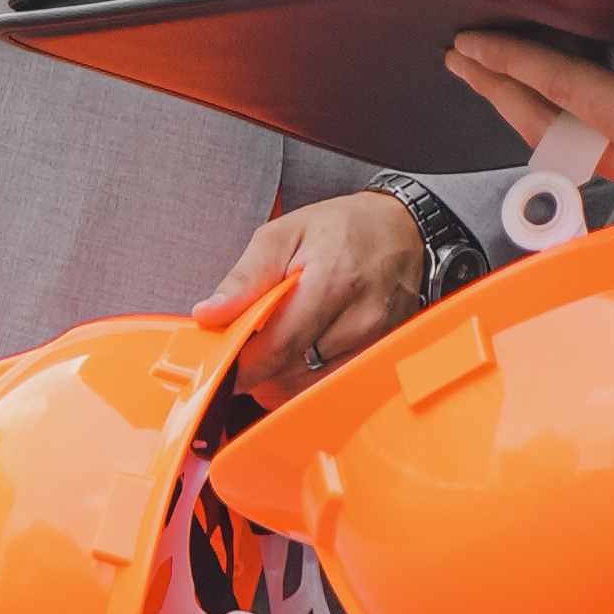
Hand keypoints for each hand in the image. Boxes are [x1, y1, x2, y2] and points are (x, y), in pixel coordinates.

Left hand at [198, 189, 430, 393]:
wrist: (403, 229)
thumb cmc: (342, 228)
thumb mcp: (284, 234)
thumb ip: (245, 277)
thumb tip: (209, 314)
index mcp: (331, 282)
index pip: (278, 345)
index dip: (242, 364)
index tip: (221, 364)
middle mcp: (360, 319)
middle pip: (293, 372)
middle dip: (260, 368)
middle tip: (246, 346)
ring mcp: (376, 342)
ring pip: (311, 384)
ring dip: (283, 376)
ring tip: (276, 343)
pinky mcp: (381, 355)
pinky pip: (332, 383)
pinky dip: (308, 377)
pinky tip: (300, 354)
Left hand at [445, 0, 613, 212]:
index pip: (567, 92)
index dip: (515, 64)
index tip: (476, 42)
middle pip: (551, 132)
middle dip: (501, 94)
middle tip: (463, 60)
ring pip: (571, 147)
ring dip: (529, 112)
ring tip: (498, 79)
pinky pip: (599, 153)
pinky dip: (566, 125)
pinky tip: (564, 106)